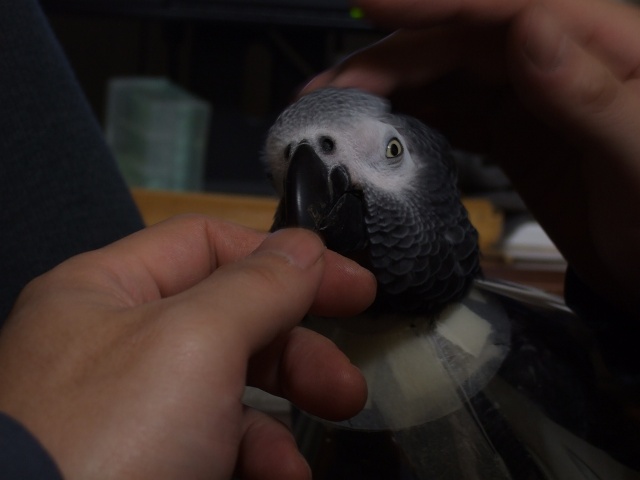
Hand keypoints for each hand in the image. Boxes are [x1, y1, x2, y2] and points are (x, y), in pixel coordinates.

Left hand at [0, 215, 375, 479]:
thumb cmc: (109, 439)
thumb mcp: (197, 340)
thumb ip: (259, 285)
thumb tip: (306, 247)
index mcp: (106, 291)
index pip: (208, 245)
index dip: (284, 258)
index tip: (351, 285)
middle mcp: (116, 344)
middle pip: (230, 321)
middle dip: (296, 352)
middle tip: (345, 382)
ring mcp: (131, 410)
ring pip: (230, 390)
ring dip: (282, 416)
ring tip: (304, 457)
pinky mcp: (149, 463)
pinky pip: (214, 444)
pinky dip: (254, 458)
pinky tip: (278, 478)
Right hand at [305, 0, 639, 313]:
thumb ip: (592, 95)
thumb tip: (530, 29)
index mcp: (600, 44)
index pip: (506, 6)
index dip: (433, 3)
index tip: (370, 3)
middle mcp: (557, 61)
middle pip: (461, 41)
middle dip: (391, 59)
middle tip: (332, 91)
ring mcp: (532, 99)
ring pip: (449, 76)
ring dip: (392, 87)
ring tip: (340, 109)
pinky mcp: (515, 135)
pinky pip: (456, 115)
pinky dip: (415, 118)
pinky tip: (384, 129)